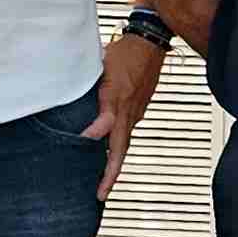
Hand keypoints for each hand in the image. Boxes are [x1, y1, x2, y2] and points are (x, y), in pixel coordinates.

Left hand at [87, 34, 163, 197]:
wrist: (150, 41)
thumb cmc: (125, 53)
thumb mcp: (105, 71)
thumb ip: (98, 100)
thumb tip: (90, 127)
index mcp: (120, 106)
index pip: (111, 138)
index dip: (99, 153)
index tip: (87, 163)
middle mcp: (130, 114)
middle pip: (121, 151)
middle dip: (110, 175)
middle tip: (100, 195)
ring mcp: (135, 113)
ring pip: (124, 144)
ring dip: (114, 164)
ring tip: (102, 180)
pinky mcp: (137, 109)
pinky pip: (126, 133)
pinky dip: (117, 147)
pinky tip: (108, 150)